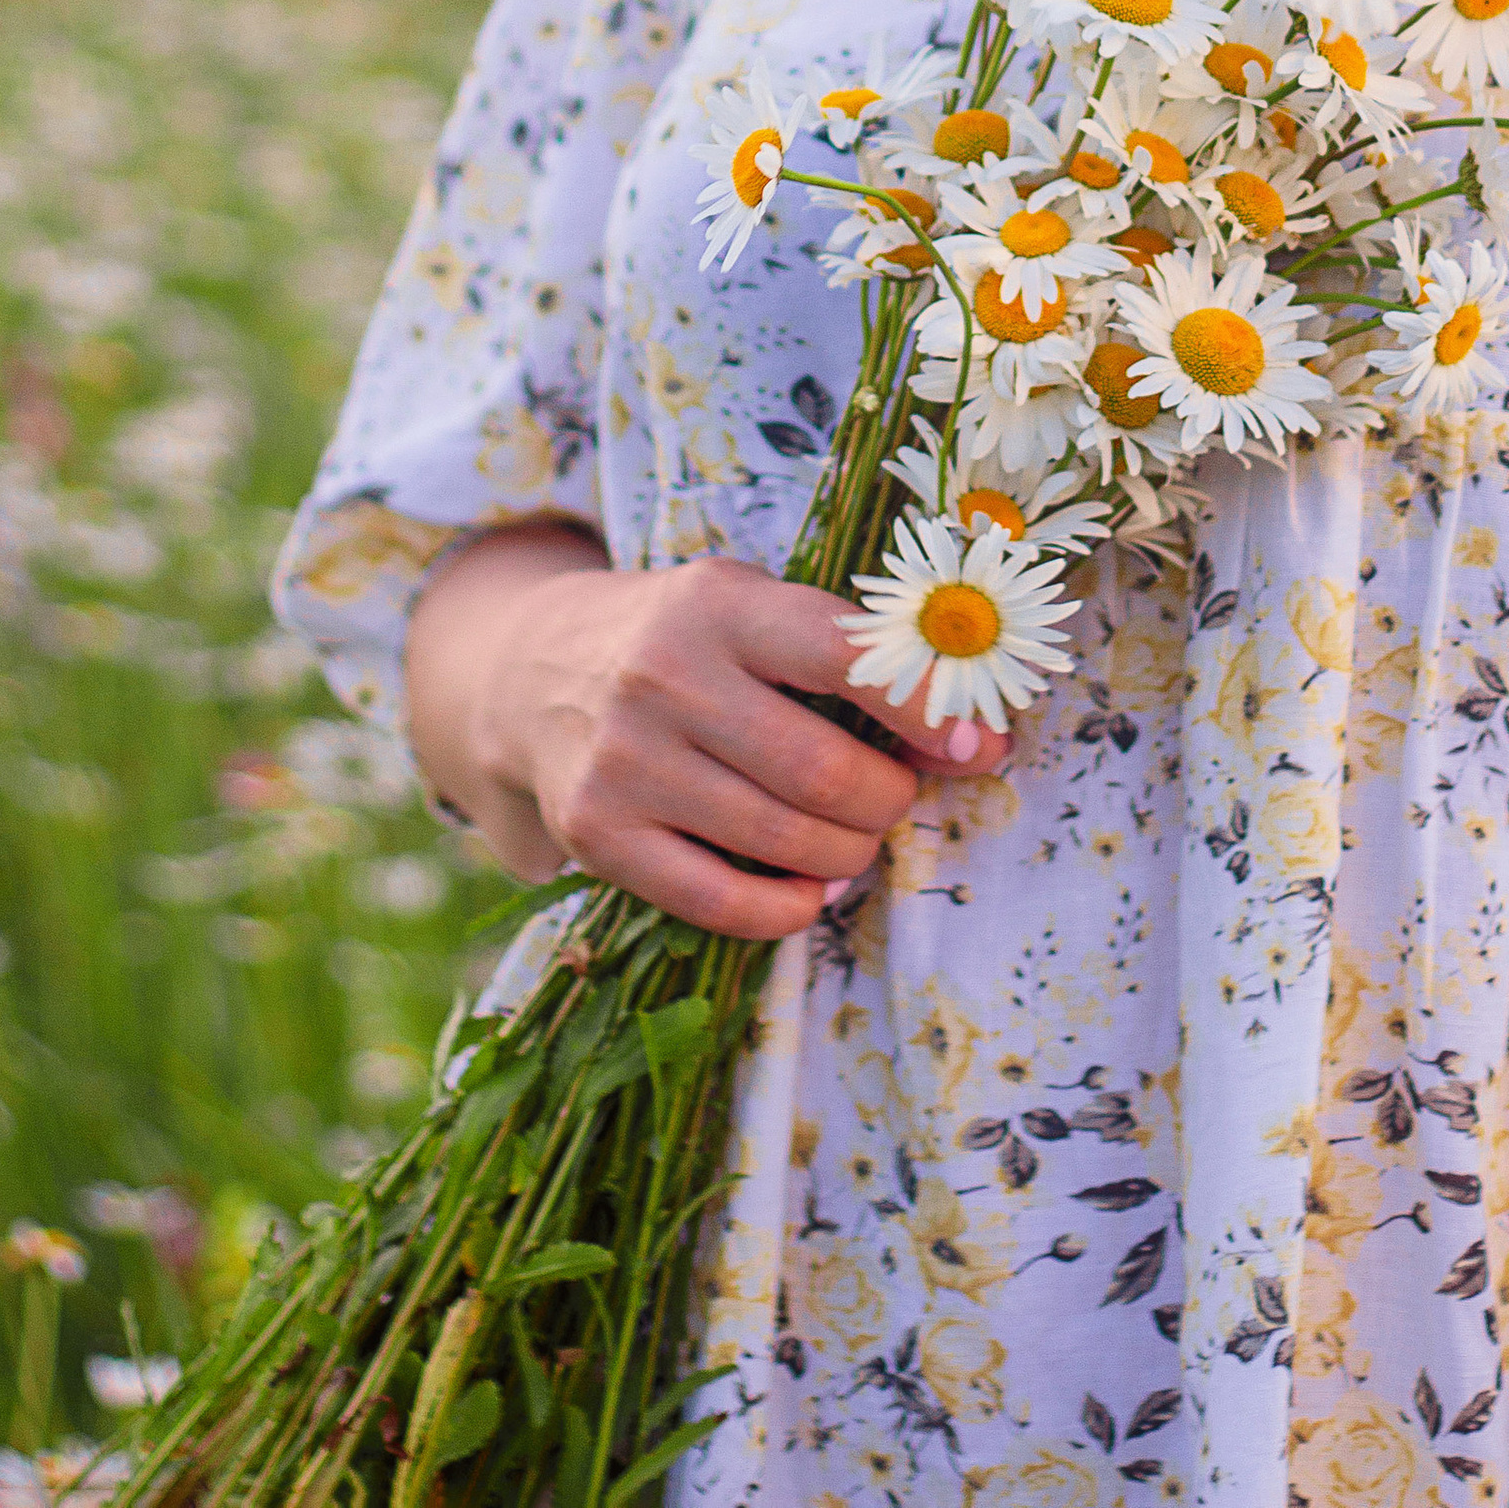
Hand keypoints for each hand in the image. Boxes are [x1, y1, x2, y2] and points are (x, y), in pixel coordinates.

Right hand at [405, 526, 1010, 939]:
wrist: (531, 670)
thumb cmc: (682, 640)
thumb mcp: (752, 606)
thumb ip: (851, 657)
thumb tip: (972, 739)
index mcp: (719, 601)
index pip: (847, 656)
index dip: (928, 707)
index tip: (977, 746)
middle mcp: (664, 675)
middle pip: (824, 770)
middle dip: (889, 799)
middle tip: (896, 797)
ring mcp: (624, 760)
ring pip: (784, 840)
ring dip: (849, 853)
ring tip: (852, 837)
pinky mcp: (596, 834)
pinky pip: (721, 901)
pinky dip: (788, 908)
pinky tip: (808, 889)